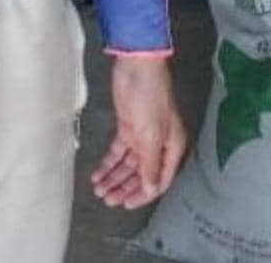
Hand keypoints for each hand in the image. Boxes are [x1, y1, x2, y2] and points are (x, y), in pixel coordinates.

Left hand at [90, 54, 188, 208]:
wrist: (137, 67)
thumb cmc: (151, 96)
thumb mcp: (152, 136)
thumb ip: (151, 164)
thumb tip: (150, 188)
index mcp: (172, 147)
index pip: (159, 179)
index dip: (143, 194)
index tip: (126, 204)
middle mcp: (158, 144)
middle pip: (141, 174)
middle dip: (125, 188)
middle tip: (108, 199)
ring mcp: (141, 136)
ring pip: (128, 165)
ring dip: (114, 178)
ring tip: (100, 190)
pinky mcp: (126, 127)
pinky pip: (117, 152)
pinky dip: (108, 163)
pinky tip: (98, 173)